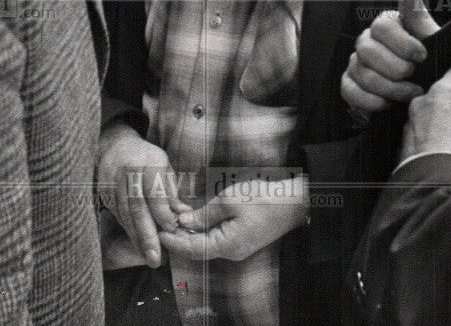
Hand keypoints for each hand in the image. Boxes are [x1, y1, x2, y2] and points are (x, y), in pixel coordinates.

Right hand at [96, 123, 190, 267]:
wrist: (114, 147)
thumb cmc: (146, 159)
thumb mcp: (163, 167)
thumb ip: (171, 192)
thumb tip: (184, 216)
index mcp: (147, 161)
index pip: (153, 190)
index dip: (162, 212)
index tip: (172, 230)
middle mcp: (128, 173)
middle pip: (136, 206)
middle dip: (147, 234)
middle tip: (156, 258)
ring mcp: (113, 184)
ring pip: (125, 215)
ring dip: (138, 239)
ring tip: (150, 258)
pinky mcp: (105, 195)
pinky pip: (118, 217)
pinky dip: (130, 233)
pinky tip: (140, 248)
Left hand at [158, 175, 309, 262]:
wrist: (292, 202)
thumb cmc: (262, 199)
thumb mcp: (230, 201)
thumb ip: (205, 214)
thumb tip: (183, 222)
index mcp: (227, 245)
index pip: (192, 249)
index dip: (174, 241)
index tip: (158, 232)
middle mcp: (230, 251)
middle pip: (198, 249)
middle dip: (179, 237)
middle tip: (162, 222)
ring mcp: (237, 246)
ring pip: (206, 243)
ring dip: (190, 233)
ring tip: (174, 218)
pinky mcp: (241, 238)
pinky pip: (216, 238)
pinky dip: (202, 230)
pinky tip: (194, 218)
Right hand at [341, 0, 439, 112]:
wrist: (422, 90)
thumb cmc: (425, 61)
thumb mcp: (427, 37)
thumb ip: (417, 11)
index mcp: (384, 26)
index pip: (381, 26)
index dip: (402, 42)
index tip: (422, 55)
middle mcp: (365, 41)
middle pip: (368, 50)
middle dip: (395, 67)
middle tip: (415, 76)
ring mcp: (355, 63)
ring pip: (362, 73)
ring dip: (389, 88)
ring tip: (410, 93)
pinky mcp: (349, 85)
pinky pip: (350, 91)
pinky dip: (371, 100)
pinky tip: (388, 104)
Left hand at [399, 63, 450, 165]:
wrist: (438, 181)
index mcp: (446, 91)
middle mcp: (423, 101)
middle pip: (444, 97)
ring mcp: (410, 121)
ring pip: (430, 117)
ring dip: (443, 127)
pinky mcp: (403, 142)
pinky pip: (420, 137)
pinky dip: (431, 143)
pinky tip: (444, 158)